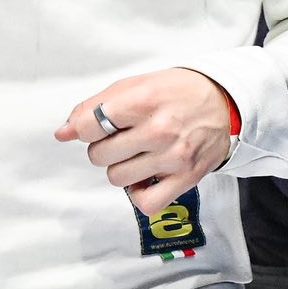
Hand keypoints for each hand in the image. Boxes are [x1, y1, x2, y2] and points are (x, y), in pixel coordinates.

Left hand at [55, 68, 235, 217]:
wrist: (224, 104)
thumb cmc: (177, 92)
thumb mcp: (135, 85)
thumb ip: (95, 106)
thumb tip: (63, 133)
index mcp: (145, 100)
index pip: (89, 125)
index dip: (86, 127)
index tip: (98, 126)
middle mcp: (160, 130)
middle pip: (99, 155)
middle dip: (104, 147)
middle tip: (123, 137)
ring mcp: (173, 157)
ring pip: (117, 178)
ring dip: (121, 168)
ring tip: (137, 153)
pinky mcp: (185, 179)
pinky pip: (145, 203)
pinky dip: (138, 193)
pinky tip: (145, 176)